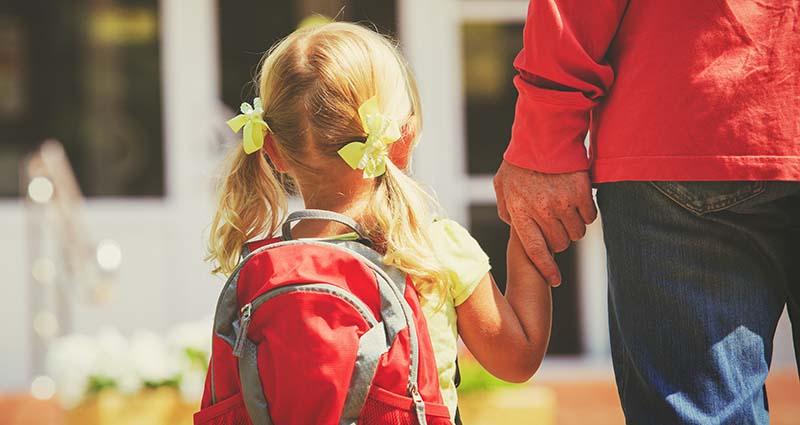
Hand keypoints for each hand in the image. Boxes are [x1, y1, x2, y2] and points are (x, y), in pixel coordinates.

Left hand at [493, 161, 596, 285]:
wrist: (544, 133)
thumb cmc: (520, 160)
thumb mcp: (502, 185)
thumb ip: (506, 209)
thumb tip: (513, 226)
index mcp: (520, 212)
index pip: (535, 251)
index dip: (546, 269)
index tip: (556, 281)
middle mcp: (542, 211)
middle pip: (559, 244)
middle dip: (559, 239)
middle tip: (556, 225)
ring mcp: (563, 202)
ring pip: (577, 233)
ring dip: (574, 226)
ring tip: (566, 210)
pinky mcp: (581, 192)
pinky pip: (590, 217)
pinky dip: (587, 213)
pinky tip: (579, 201)